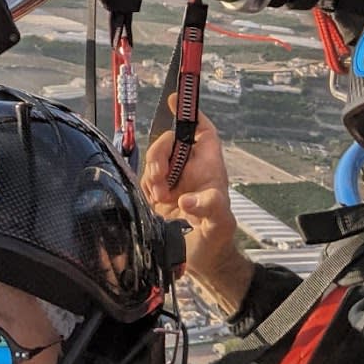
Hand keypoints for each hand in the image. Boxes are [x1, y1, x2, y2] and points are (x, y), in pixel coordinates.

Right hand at [141, 101, 252, 312]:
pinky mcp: (156, 193)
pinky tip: (153, 201)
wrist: (199, 262)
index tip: (175, 101)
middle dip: (160, 153)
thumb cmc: (217, 239)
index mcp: (209, 168)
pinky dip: (144, 185)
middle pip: (171, 142)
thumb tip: (187, 198)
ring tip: (159, 197)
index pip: (203, 132)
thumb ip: (210, 208)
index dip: (190, 114)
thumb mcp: (220, 224)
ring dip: (152, 173)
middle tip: (160, 178)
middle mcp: (190, 169)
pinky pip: (144, 177)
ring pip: (155, 158)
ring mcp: (172, 181)